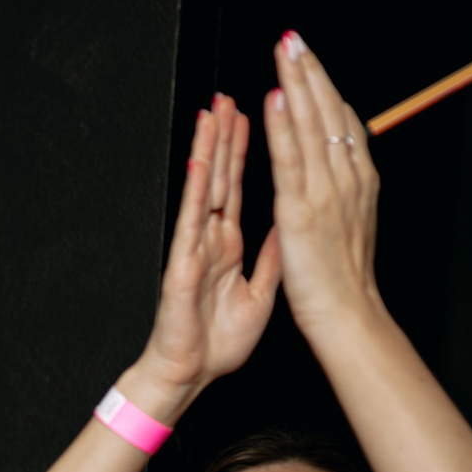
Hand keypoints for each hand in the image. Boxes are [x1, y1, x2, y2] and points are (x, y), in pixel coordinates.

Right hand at [133, 93, 281, 409]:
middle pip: (219, 178)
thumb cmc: (216, 342)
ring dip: (207, 151)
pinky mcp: (184, 266)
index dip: (244, 151)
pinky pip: (191, 224)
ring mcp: (194, 249)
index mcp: (228, 245)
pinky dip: (195, 193)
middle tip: (230, 97)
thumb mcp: (259, 292)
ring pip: (203, 190)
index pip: (238, 187)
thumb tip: (287, 227)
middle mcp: (208, 239)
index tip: (252, 116)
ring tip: (212, 114)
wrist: (191, 373)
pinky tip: (199, 165)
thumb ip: (270, 256)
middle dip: (225, 136)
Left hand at [261, 32, 383, 328]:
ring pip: (312, 126)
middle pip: (330, 113)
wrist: (348, 315)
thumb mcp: (348, 227)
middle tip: (294, 39)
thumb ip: (343, 195)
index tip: (311, 61)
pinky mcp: (302, 210)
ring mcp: (326, 192)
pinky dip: (284, 127)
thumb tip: (339, 172)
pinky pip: (291, 160)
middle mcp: (347, 180)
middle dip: (312, 72)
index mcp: (358, 183)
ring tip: (285, 52)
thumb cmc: (344, 280)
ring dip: (298, 85)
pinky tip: (275, 101)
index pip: (342, 123)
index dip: (326, 88)